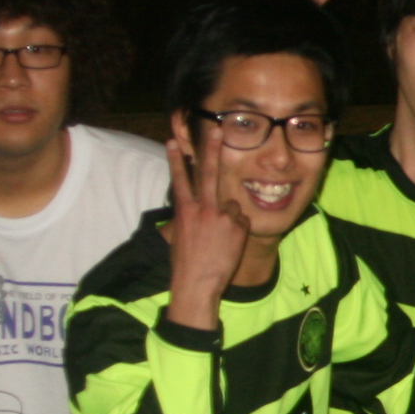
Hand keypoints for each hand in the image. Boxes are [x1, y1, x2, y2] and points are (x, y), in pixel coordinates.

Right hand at [161, 133, 250, 329]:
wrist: (196, 284)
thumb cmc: (185, 263)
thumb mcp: (180, 235)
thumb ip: (189, 216)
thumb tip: (194, 208)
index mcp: (184, 210)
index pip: (180, 179)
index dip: (176, 160)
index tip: (172, 141)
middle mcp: (203, 208)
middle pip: (210, 173)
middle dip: (212, 149)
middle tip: (217, 129)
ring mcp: (222, 216)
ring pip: (232, 204)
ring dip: (229, 216)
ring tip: (220, 236)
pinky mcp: (238, 226)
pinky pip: (242, 221)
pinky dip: (238, 230)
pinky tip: (228, 244)